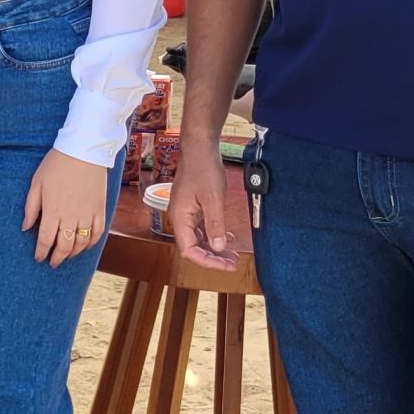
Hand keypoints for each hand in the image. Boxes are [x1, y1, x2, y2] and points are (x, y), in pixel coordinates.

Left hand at [23, 149, 108, 266]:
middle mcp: (71, 216)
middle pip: (64, 246)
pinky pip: (97, 234)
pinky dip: (90, 244)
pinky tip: (84, 246)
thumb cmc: (56, 164)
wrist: (84, 151)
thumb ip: (31, 208)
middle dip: (57, 258)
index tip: (39, 258)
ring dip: (73, 253)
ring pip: (81, 243)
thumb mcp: (36, 183)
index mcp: (52, 210)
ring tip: (66, 256)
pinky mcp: (100, 210)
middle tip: (52, 262)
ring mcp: (88, 214)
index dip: (41, 252)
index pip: (45, 240)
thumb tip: (25, 228)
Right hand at [170, 150, 238, 272]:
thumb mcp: (212, 198)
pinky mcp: (192, 207)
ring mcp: (186, 212)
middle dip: (213, 258)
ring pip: (198, 239)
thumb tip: (218, 247)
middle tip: (233, 263)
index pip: (189, 250)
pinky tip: (226, 238)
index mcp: (180, 218)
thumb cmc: (203, 168)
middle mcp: (180, 218)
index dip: (207, 261)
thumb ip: (215, 224)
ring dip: (214, 249)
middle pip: (193, 247)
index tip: (226, 265)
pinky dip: (213, 236)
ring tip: (232, 255)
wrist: (199, 148)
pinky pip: (201, 228)